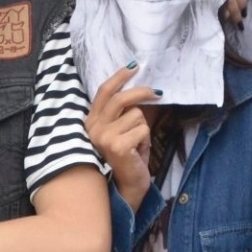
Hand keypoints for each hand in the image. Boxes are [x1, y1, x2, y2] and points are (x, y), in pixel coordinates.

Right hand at [87, 64, 158, 209]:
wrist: (127, 185)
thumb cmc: (128, 156)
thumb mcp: (122, 130)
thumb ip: (124, 111)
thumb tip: (142, 88)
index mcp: (92, 122)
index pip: (104, 92)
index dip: (119, 77)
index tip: (133, 66)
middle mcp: (94, 128)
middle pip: (121, 99)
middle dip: (142, 92)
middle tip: (158, 92)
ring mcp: (104, 137)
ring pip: (137, 115)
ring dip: (144, 128)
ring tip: (138, 143)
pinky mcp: (117, 145)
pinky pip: (143, 129)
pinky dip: (146, 140)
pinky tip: (139, 152)